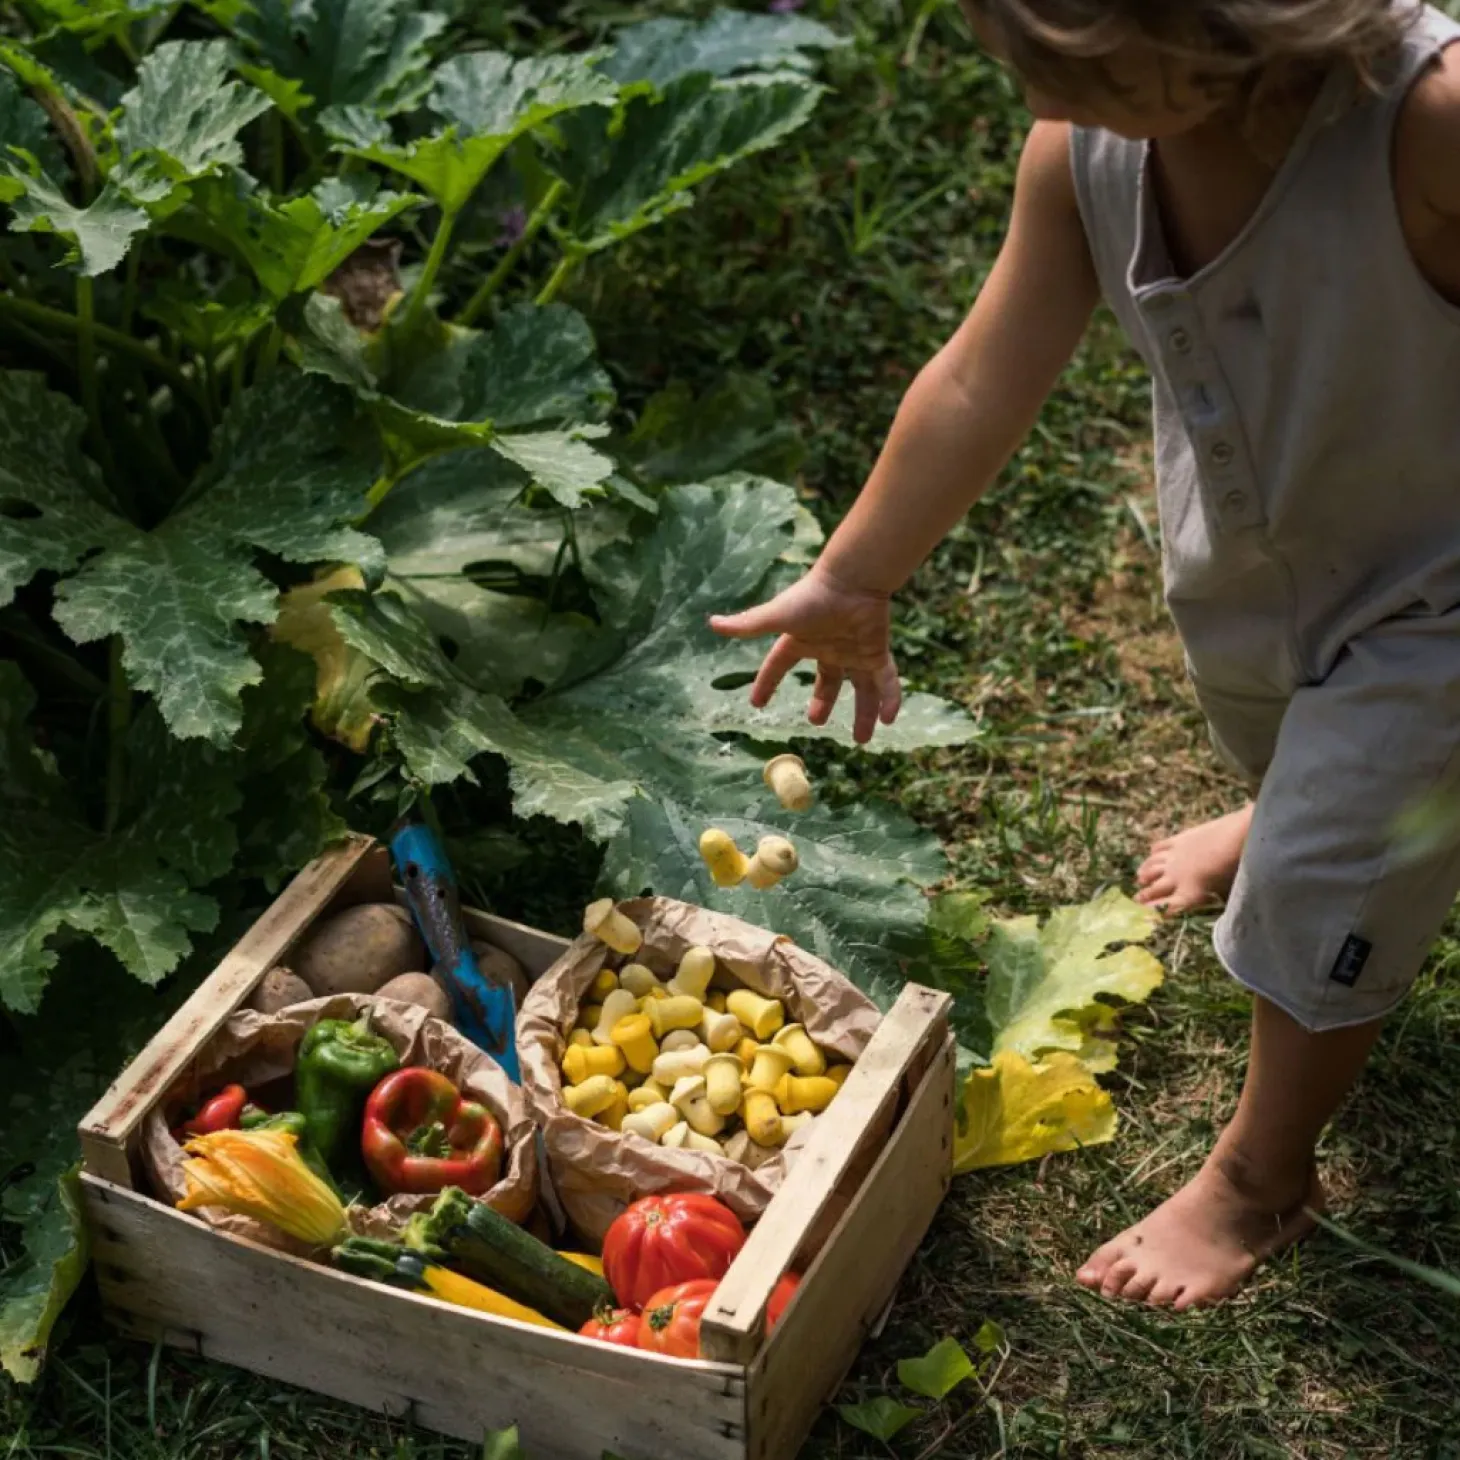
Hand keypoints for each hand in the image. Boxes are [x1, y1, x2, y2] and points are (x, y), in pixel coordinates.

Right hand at [709, 567, 902, 743]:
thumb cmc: (813, 597)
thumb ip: (748, 625)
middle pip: (826, 681)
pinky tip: (889, 719)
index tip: (757, 703)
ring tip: (862, 740)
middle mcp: (828, 648)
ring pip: (860, 688)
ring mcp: (855, 651)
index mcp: (801, 640)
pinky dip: (890, 699)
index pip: (779, 666)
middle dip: (823, 701)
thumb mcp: (777, 617)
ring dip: (863, 713)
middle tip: (816, 722)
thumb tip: (713, 623)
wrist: (853, 581)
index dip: (768, 683)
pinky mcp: (878, 651)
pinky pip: (886, 680)